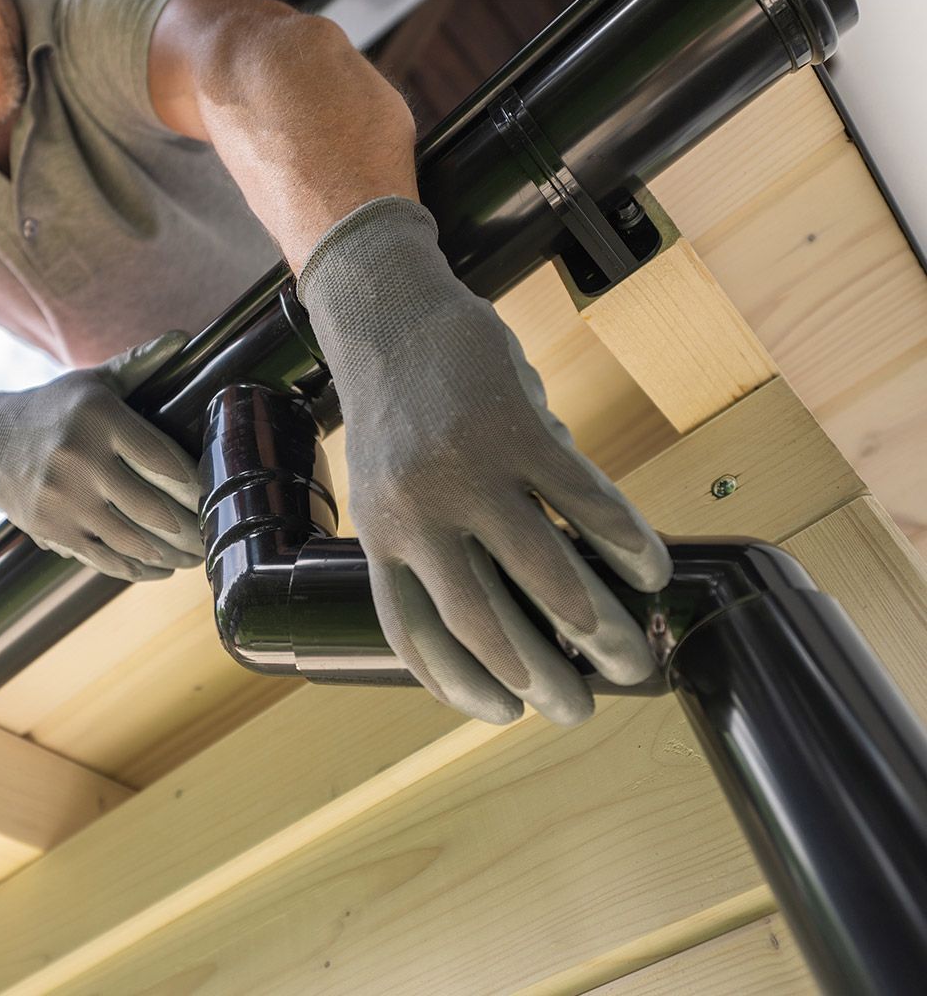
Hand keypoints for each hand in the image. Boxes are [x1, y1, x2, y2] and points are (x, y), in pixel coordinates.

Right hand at [0, 332, 203, 581]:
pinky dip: (141, 568)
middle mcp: (80, 459)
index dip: (200, 486)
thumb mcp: (95, 381)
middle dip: (195, 529)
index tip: (222, 496)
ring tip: (200, 557)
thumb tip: (184, 338)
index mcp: (100, 418)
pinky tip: (165, 567)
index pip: (165, 460)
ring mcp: (63, 499)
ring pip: (135, 540)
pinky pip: (106, 558)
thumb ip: (142, 363)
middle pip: (156, 508)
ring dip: (175, 554)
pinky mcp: (51, 530)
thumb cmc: (55, 408)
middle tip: (218, 535)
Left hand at [298, 197, 672, 726]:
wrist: (388, 313)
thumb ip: (443, 543)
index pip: (414, 634)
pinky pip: (584, 501)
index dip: (457, 684)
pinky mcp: (516, 429)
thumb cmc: (396, 413)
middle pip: (483, 622)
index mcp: (378, 537)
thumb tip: (518, 596)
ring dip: (597, 627)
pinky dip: (625, 541)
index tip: (501, 714)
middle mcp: (417, 516)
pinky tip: (650, 569)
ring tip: (632, 658)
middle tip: (579, 712)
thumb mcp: (390, 488)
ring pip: (545, 573)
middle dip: (540, 679)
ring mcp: (467, 472)